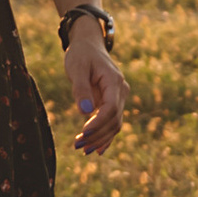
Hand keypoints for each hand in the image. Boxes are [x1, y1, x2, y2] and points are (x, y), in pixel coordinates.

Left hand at [64, 32, 127, 158]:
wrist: (88, 46)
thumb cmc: (81, 55)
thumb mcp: (77, 68)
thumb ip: (81, 89)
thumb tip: (85, 112)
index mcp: (114, 81)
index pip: (110, 108)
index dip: (98, 123)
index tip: (83, 133)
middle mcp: (121, 91)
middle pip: (114, 120)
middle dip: (97, 135)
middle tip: (78, 145)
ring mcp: (119, 98)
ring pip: (114, 124)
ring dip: (100, 139)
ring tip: (83, 149)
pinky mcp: (113, 103)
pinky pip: (112, 122)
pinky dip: (105, 137)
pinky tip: (97, 150)